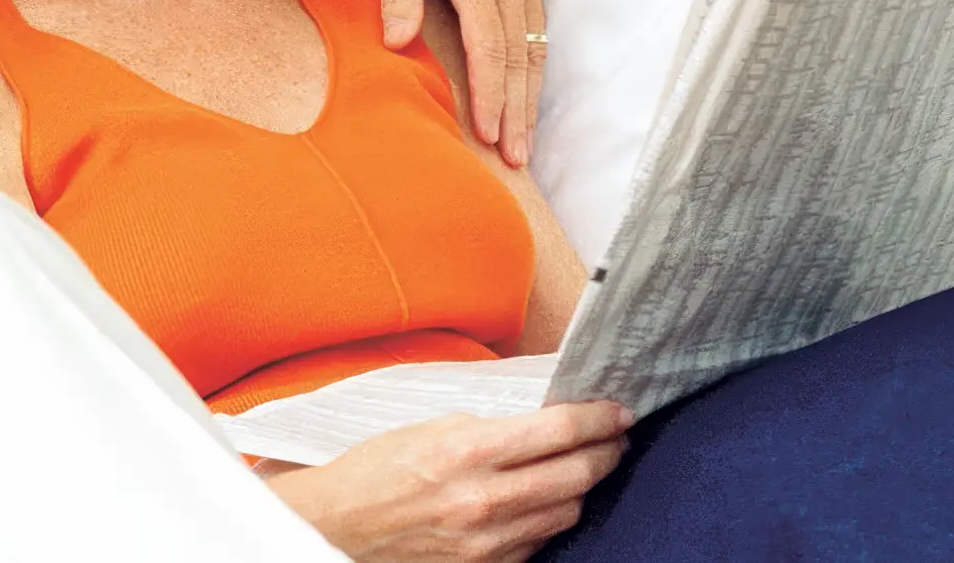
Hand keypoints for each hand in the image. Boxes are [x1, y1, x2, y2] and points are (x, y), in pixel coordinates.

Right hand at [265, 402, 631, 562]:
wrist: (335, 526)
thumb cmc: (373, 470)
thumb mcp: (427, 427)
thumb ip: (487, 425)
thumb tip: (542, 419)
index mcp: (466, 450)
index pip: (559, 430)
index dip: (599, 418)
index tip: (617, 411)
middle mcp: (483, 498)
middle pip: (577, 473)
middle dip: (607, 451)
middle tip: (614, 437)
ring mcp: (487, 540)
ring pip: (567, 511)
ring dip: (583, 486)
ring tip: (584, 467)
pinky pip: (539, 542)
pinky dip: (549, 519)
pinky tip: (544, 502)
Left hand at [370, 0, 550, 165]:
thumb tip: (397, 45)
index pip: (490, 46)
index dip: (490, 93)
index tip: (487, 133)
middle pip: (519, 56)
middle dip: (517, 111)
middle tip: (515, 159)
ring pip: (534, 48)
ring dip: (530, 98)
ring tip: (523, 143)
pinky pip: (537, 31)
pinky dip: (532, 70)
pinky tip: (525, 99)